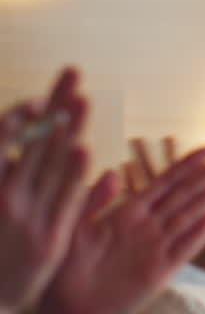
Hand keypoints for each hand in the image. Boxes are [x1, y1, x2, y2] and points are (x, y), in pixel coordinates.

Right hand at [0, 67, 88, 311]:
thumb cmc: (3, 248)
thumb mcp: (17, 208)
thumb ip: (41, 178)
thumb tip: (68, 143)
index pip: (10, 139)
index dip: (24, 114)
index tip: (42, 96)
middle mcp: (7, 193)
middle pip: (37, 139)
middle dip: (55, 105)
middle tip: (72, 72)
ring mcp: (25, 214)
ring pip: (48, 164)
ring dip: (64, 130)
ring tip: (80, 100)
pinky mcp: (46, 236)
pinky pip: (64, 199)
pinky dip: (72, 174)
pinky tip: (81, 150)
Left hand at [41, 145, 204, 313]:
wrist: (70, 305)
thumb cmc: (69, 266)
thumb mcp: (77, 227)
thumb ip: (95, 200)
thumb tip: (114, 171)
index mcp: (130, 211)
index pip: (166, 181)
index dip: (187, 164)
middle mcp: (149, 226)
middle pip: (184, 195)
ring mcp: (156, 247)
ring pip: (189, 218)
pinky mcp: (159, 271)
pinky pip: (183, 250)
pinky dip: (199, 235)